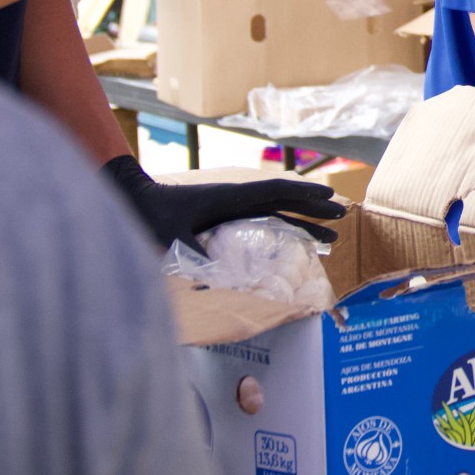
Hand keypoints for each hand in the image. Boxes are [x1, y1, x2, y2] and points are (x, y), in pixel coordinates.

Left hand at [105, 154, 347, 249]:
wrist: (131, 199)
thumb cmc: (148, 215)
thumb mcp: (167, 238)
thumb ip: (190, 257)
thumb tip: (215, 282)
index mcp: (231, 197)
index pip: (276, 192)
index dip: (306, 196)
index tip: (331, 199)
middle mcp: (236, 199)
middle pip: (285, 201)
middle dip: (315, 210)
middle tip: (343, 218)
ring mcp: (231, 207)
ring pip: (277, 212)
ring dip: (304, 222)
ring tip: (330, 237)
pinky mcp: (223, 218)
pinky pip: (262, 221)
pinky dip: (283, 229)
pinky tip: (293, 241)